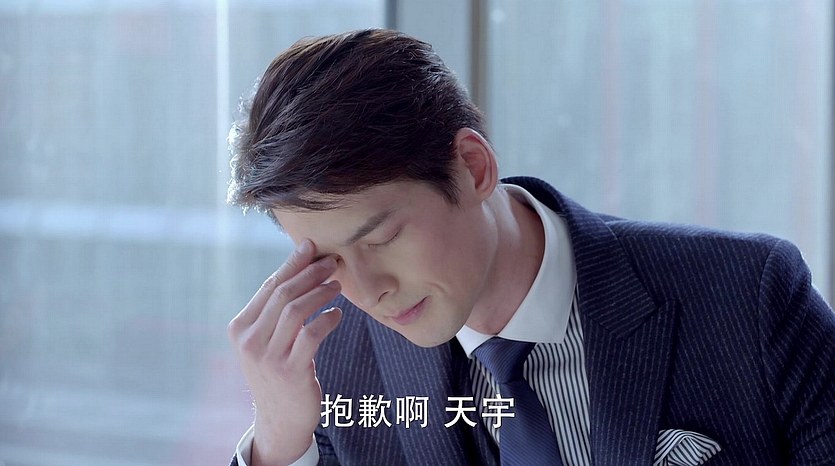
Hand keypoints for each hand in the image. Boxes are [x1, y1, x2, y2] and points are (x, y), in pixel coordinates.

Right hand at [228, 239, 342, 464]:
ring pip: (297, 310)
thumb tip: (301, 266)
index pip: (269, 286)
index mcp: (240, 327)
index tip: (312, 247)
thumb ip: (276, 310)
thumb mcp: (267, 340)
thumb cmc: (278, 371)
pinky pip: (312, 334)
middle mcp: (250, 341)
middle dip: (310, 273)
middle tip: (332, 263)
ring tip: (337, 285)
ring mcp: (268, 357)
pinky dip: (328, 319)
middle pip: (283, 294)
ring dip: (320, 292)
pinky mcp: (291, 370)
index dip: (292, 264)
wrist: (280, 419)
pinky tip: (337, 315)